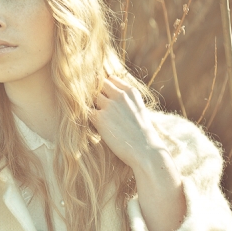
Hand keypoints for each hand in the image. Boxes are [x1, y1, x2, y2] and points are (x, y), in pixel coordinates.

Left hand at [92, 75, 185, 230]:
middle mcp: (119, 95)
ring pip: (90, 97)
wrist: (147, 152)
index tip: (102, 97)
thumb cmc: (143, 136)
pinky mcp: (99, 118)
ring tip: (93, 118)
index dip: (103, 87)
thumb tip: (111, 102)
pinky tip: (89, 125)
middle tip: (94, 107)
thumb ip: (126, 102)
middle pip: (97, 85)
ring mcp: (109, 105)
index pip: (110, 79)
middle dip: (94, 93)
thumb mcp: (138, 111)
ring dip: (89, 106)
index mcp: (131, 92)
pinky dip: (84, 117)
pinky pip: (84, 111)